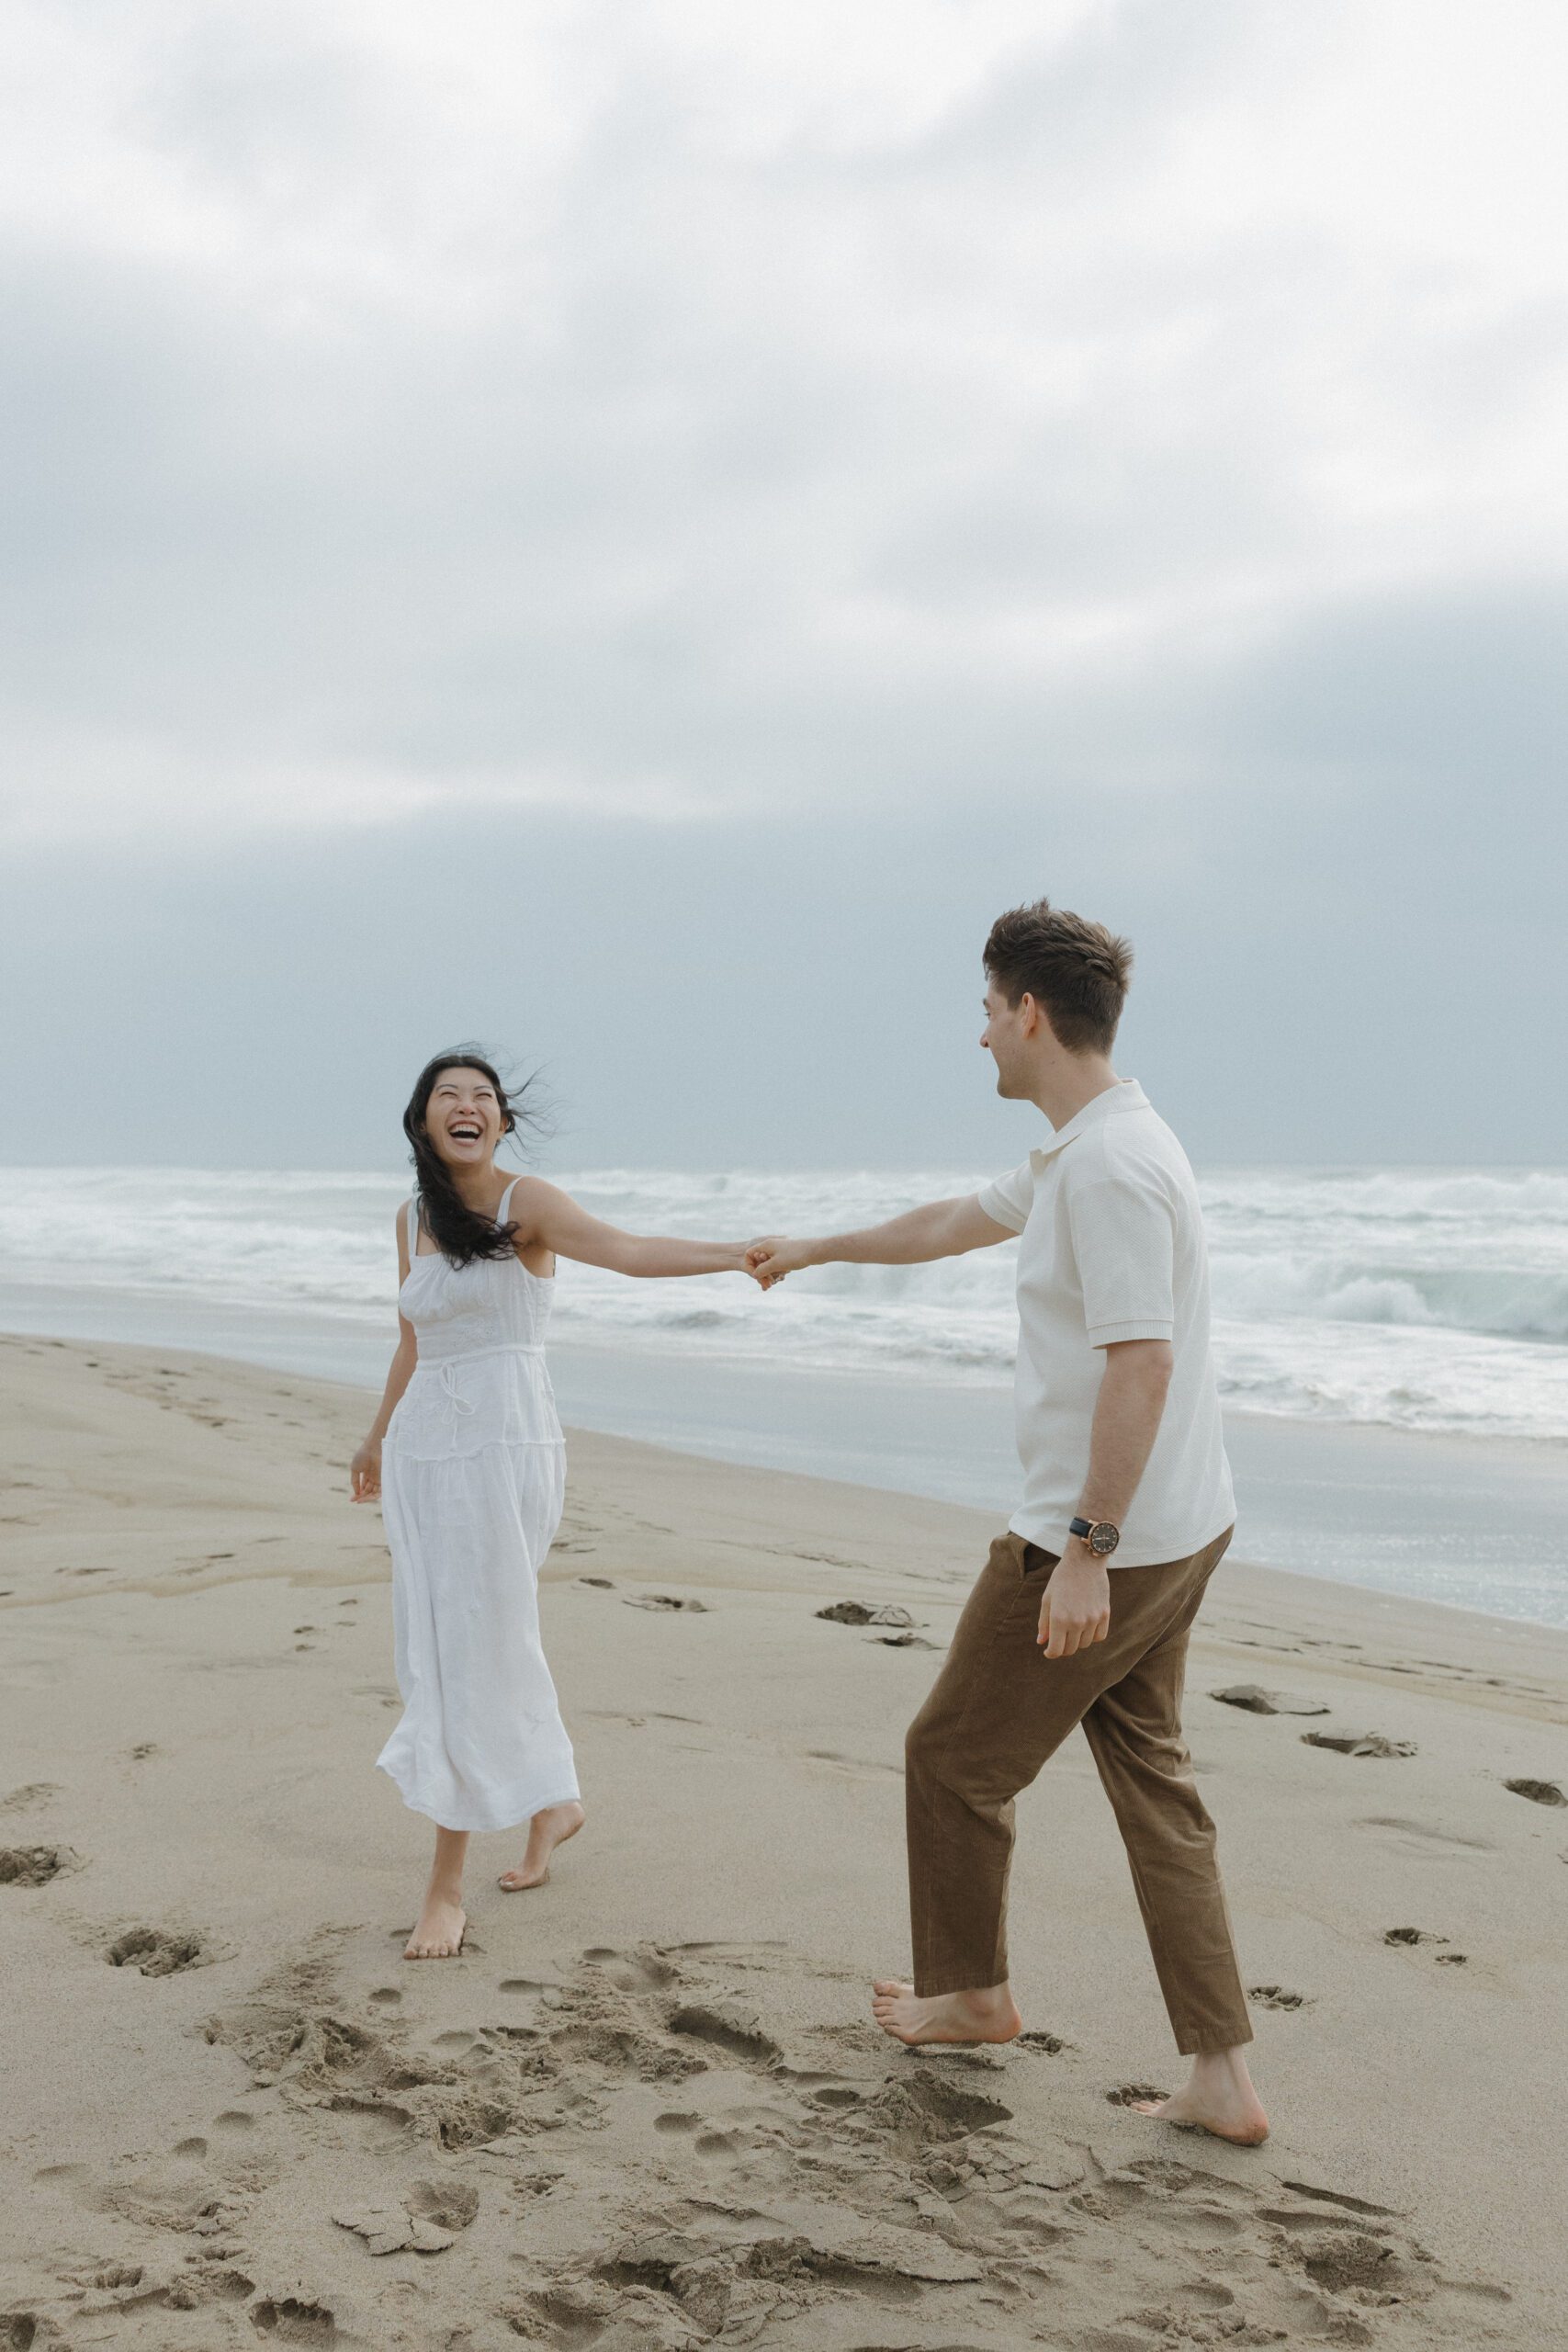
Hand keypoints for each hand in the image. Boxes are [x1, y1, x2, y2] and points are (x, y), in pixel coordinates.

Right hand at [350, 1438, 381, 1500]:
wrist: (372, 1449)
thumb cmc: (363, 1456)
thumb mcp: (355, 1469)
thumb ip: (354, 1481)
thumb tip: (356, 1493)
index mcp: (367, 1474)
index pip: (363, 1487)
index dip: (357, 1494)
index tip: (351, 1499)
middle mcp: (374, 1477)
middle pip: (368, 1491)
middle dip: (361, 1497)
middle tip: (354, 1500)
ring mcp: (379, 1478)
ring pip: (374, 1493)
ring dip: (366, 1498)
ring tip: (359, 1500)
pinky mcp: (384, 1479)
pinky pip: (380, 1491)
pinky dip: (373, 1496)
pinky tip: (365, 1497)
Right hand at [744, 1235, 809, 1287]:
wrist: (815, 1250)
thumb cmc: (794, 1255)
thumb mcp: (775, 1264)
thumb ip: (762, 1270)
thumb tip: (755, 1275)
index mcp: (766, 1244)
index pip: (750, 1253)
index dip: (750, 1265)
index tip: (756, 1274)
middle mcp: (772, 1245)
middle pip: (760, 1260)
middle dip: (763, 1271)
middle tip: (769, 1283)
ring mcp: (780, 1249)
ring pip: (770, 1262)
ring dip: (772, 1272)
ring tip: (779, 1277)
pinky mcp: (788, 1253)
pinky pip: (779, 1262)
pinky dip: (779, 1269)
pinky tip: (786, 1272)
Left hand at [1038, 1543, 1110, 1658]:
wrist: (1084, 1562)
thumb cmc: (1062, 1579)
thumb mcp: (1047, 1599)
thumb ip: (1044, 1623)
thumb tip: (1042, 1642)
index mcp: (1059, 1619)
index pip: (1056, 1650)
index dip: (1050, 1653)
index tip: (1048, 1651)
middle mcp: (1076, 1622)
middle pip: (1070, 1649)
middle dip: (1062, 1648)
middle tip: (1059, 1639)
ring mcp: (1092, 1619)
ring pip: (1085, 1644)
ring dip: (1077, 1641)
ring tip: (1072, 1628)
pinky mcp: (1105, 1614)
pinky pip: (1099, 1636)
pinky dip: (1092, 1636)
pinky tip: (1086, 1627)